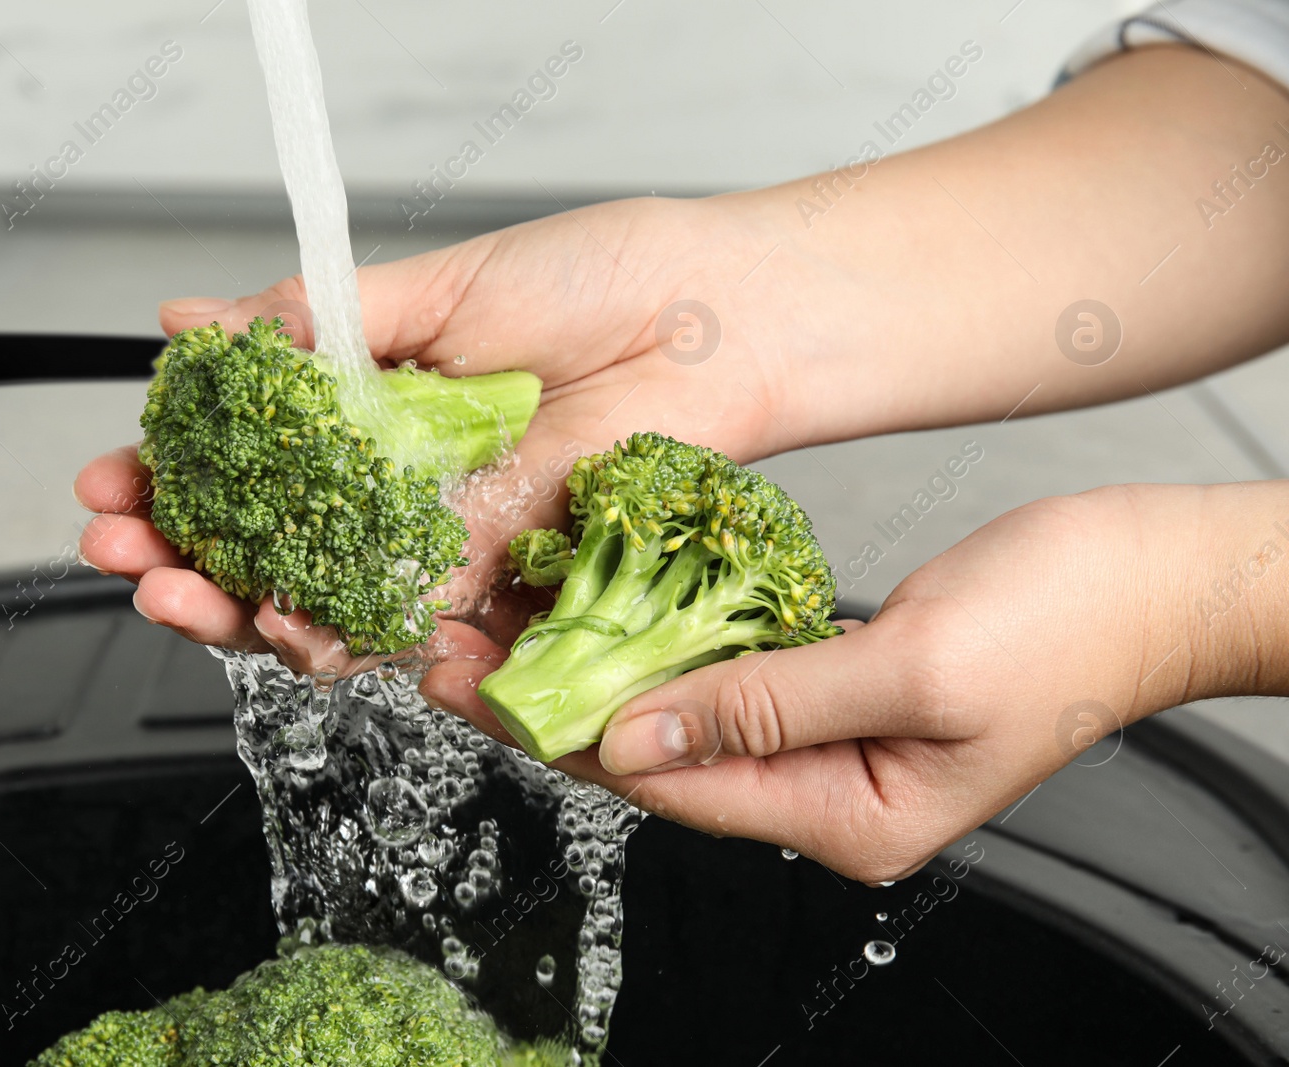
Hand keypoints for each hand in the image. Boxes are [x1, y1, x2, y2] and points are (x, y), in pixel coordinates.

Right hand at [75, 195, 798, 671]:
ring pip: (326, 597)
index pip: (249, 459)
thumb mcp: (436, 288)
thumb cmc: (596, 281)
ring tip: (178, 594)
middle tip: (124, 552)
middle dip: (182, 555)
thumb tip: (197, 323)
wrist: (717, 323)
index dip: (174, 476)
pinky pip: (415, 625)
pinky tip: (290, 628)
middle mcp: (400, 483)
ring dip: (241, 608)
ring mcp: (447, 537)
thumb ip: (319, 327)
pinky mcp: (504, 582)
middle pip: (268, 542)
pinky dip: (348, 637)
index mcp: (372, 406)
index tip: (112, 480)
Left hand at [423, 483, 1288, 881]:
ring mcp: (830, 747)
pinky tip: (598, 609)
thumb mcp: (912, 669)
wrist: (1158, 581)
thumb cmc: (1068, 624)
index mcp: (849, 821)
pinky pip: (724, 680)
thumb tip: (635, 738)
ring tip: (499, 623)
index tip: (471, 685)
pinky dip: (658, 646)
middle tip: (452, 648)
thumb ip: (769, 709)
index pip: (671, 785)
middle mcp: (826, 797)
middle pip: (658, 759)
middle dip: (553, 704)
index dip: (563, 734)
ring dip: (593, 670)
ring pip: (681, 717)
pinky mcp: (834, 693)